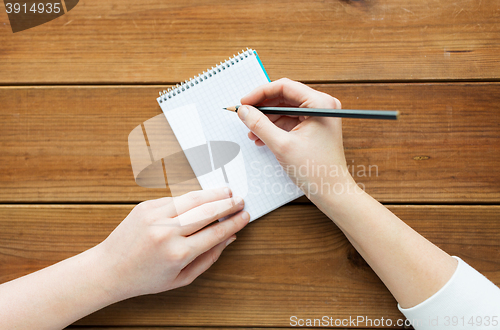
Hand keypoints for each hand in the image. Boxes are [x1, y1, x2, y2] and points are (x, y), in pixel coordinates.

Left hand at [96, 187, 248, 299]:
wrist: (109, 268)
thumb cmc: (145, 278)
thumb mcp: (181, 278)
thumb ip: (209, 258)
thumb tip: (229, 237)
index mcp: (179, 254)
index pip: (216, 232)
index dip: (234, 222)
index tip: (245, 216)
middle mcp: (167, 232)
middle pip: (207, 211)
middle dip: (228, 204)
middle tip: (240, 200)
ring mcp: (155, 216)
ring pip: (193, 198)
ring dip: (213, 193)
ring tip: (227, 191)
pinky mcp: (146, 206)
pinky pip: (175, 198)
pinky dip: (192, 196)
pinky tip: (203, 196)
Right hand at [237, 78, 354, 199]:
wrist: (332, 192)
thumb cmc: (316, 170)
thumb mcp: (282, 145)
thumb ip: (260, 125)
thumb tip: (244, 111)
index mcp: (320, 104)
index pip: (284, 87)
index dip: (261, 93)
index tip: (244, 102)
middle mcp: (322, 106)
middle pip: (284, 97)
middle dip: (263, 108)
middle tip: (245, 116)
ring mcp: (318, 118)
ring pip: (285, 110)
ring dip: (267, 120)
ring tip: (252, 132)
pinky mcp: (314, 129)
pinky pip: (290, 122)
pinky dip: (275, 128)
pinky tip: (261, 139)